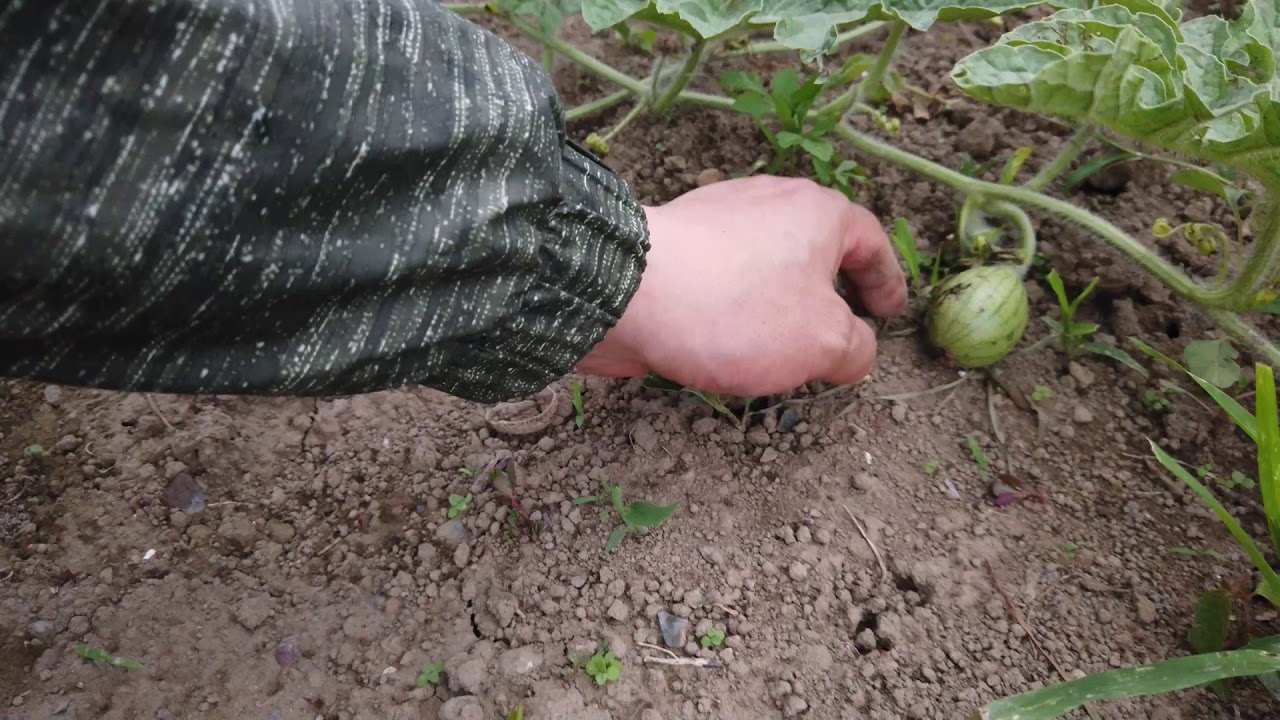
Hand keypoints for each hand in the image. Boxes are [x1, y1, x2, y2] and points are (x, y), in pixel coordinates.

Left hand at [577, 175, 907, 396]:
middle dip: (830, 295)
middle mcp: (768, 202)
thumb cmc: (737, 309)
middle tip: (838, 337)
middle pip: (816, 250)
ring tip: (781, 352)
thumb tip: (856, 352)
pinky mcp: (675, 245)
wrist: (625, 291)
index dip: (886, 281)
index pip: (870, 241)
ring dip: (779, 306)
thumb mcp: (823, 342)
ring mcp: (717, 218)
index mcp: (816, 211)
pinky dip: (735, 308)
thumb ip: (856, 349)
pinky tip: (726, 344)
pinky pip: (722, 278)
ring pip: (766, 265)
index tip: (889, 313)